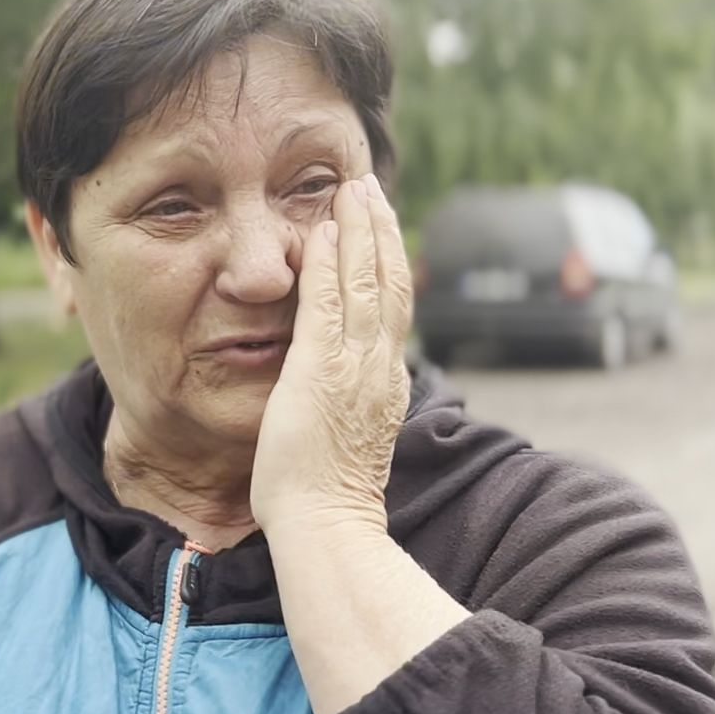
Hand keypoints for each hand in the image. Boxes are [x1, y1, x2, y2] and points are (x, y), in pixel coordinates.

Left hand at [251, 173, 413, 533]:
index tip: (377, 222)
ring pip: (368, 283)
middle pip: (391, 282)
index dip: (388, 259)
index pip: (394, 307)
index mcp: (384, 382)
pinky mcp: (321, 372)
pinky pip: (328, 305)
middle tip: (368, 186)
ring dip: (360, 231)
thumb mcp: (344, 432)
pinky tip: (324, 231)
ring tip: (353, 189)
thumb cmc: (323, 494)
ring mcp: (354, 368)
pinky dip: (330, 265)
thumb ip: (346, 399)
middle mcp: (379, 368)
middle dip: (380, 230)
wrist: (326, 526)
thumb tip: (339, 384)